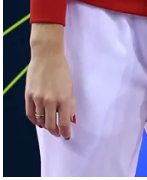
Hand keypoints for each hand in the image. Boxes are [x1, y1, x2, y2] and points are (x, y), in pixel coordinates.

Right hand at [26, 24, 74, 138]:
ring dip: (45, 126)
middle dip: (55, 131)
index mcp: (64, 98)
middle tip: (58, 133)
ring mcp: (37, 99)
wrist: (47, 56)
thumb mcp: (71, 87)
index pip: (64, 122)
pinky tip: (39, 121)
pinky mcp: (28, 96)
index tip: (67, 136)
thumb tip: (72, 119)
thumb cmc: (62, 70)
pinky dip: (34, 120)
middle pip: (51, 124)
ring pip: (40, 121)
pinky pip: (30, 114)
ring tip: (49, 126)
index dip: (65, 132)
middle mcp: (50, 100)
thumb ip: (71, 104)